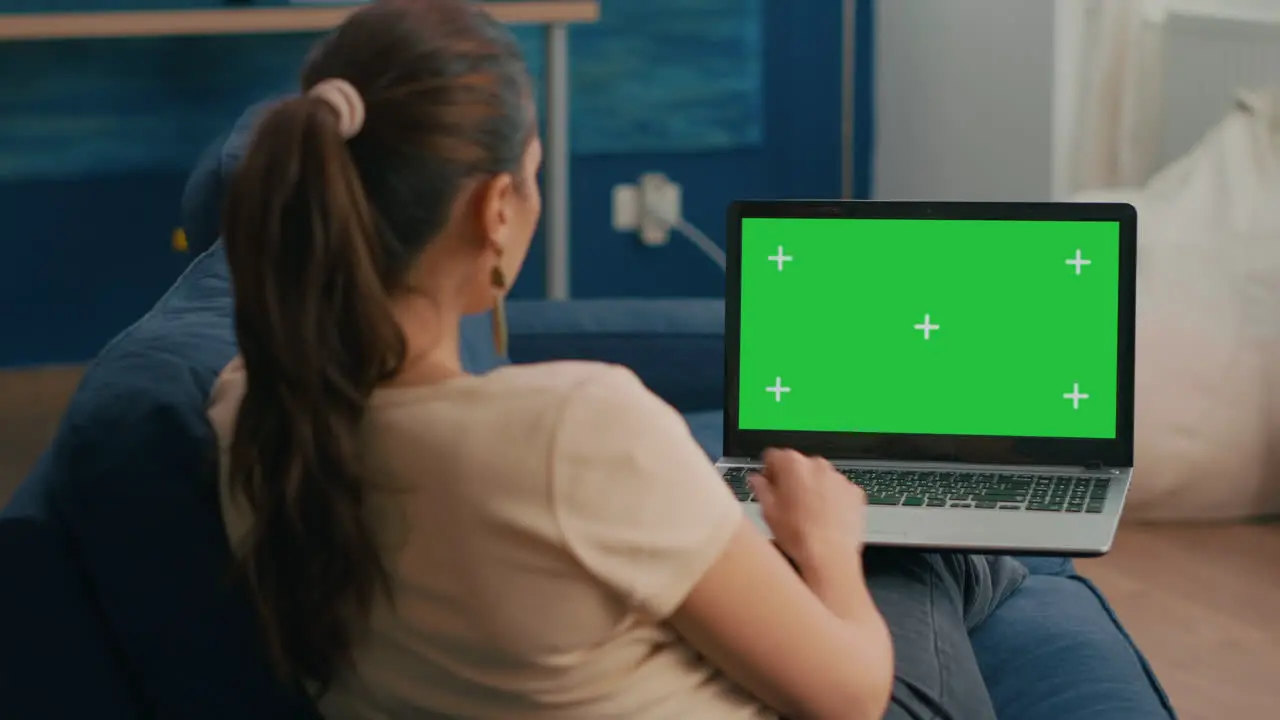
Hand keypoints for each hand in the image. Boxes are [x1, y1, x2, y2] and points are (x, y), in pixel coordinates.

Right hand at [749, 449, 866, 569]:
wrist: (830, 556)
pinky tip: (825, 518)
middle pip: (799, 465)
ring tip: (808, 515)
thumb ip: (760, 489)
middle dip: (792, 480)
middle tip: (787, 503)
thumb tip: (757, 480)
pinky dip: (833, 499)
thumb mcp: (768, 512)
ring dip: (813, 489)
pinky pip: (839, 490)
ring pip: (820, 477)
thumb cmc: (799, 536)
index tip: (768, 482)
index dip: (768, 470)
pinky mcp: (855, 492)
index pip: (773, 455)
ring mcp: (838, 478)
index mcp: (792, 465)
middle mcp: (817, 465)